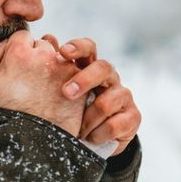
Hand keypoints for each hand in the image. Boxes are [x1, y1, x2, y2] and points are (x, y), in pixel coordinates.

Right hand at [0, 30, 86, 135]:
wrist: (29, 144)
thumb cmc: (2, 117)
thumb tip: (1, 46)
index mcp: (19, 53)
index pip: (22, 37)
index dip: (19, 52)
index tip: (18, 67)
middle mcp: (45, 55)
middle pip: (43, 45)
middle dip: (38, 58)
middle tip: (31, 80)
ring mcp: (65, 69)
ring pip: (61, 57)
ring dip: (54, 67)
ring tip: (44, 89)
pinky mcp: (80, 84)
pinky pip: (75, 73)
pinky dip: (69, 81)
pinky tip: (57, 96)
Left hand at [43, 36, 140, 156]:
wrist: (95, 142)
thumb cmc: (74, 113)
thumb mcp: (61, 95)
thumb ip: (56, 70)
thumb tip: (47, 38)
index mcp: (90, 68)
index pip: (88, 48)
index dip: (78, 47)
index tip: (62, 52)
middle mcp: (109, 79)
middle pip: (103, 68)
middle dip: (84, 79)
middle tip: (66, 93)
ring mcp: (123, 97)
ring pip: (106, 102)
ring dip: (88, 120)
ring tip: (77, 131)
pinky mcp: (133, 117)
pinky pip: (114, 125)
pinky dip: (98, 134)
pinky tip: (91, 138)